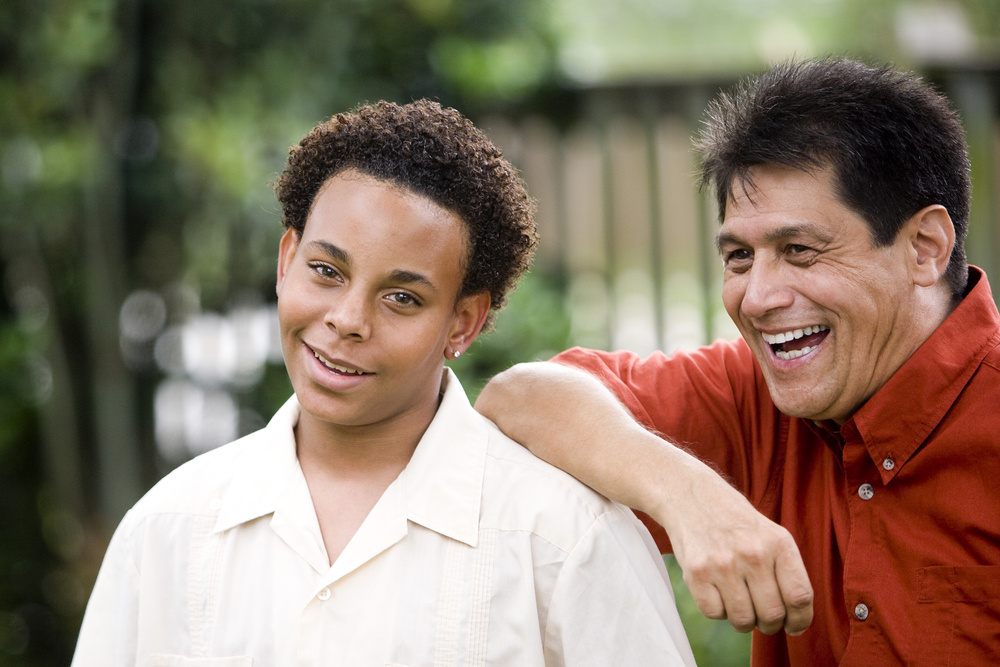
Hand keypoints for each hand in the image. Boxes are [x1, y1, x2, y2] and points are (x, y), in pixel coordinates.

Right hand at [658, 460, 813, 634]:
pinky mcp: (696, 572)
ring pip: (743, 620)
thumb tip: (795, 619)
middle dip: (769, 624)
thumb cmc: (734, 521)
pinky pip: (714, 613)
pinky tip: (717, 592)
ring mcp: (723, 563)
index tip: (793, 626)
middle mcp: (753, 553)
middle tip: (761, 615)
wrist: (690, 495)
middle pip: (773, 614)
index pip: (800, 596)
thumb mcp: (769, 534)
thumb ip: (785, 571)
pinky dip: (717, 610)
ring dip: (743, 621)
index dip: (800, 620)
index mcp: (778, 543)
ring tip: (739, 604)